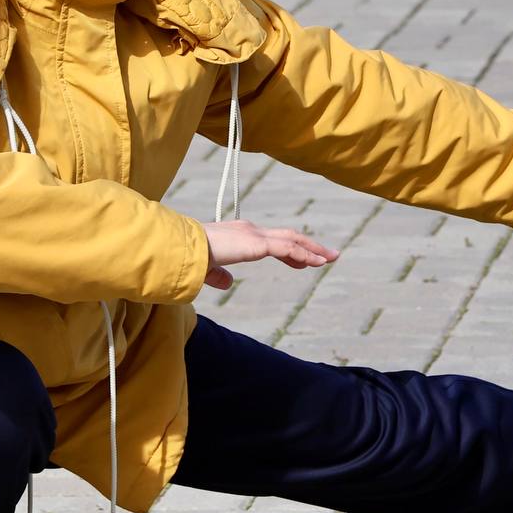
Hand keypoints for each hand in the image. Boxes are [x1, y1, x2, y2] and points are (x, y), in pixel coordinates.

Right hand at [200, 219, 338, 290]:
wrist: (181, 250)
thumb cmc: (189, 259)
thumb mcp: (207, 269)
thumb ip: (218, 274)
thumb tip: (227, 283)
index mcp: (239, 234)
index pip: (272, 240)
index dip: (292, 249)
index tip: (306, 259)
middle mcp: (249, 230)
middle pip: (288, 236)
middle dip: (310, 245)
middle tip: (329, 255)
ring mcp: (254, 235)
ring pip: (293, 240)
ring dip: (314, 249)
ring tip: (332, 257)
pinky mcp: (257, 244)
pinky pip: (288, 248)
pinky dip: (305, 254)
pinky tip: (318, 262)